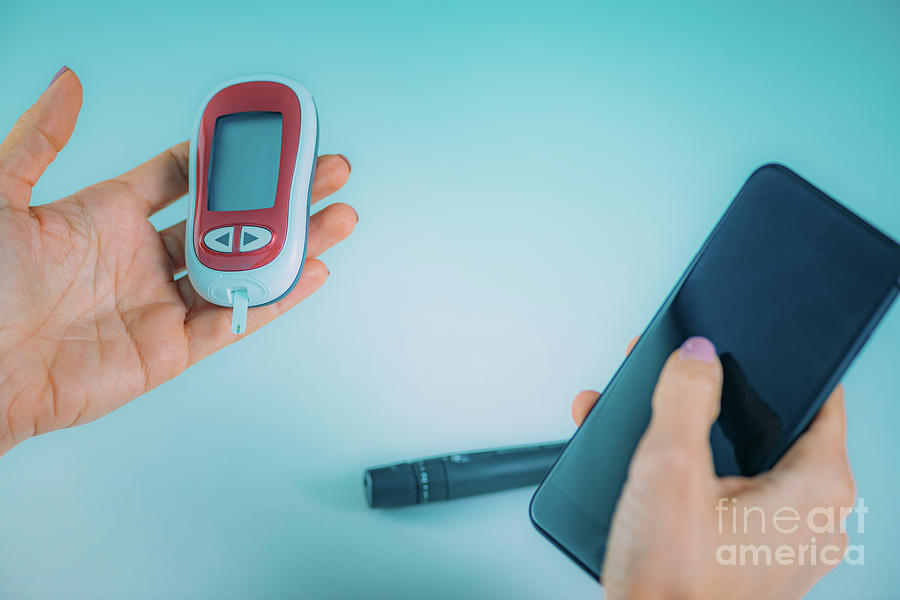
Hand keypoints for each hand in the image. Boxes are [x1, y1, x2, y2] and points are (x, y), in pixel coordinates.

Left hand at [0, 68, 356, 455]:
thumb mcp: (2, 195)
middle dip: (280, 198)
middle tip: (321, 175)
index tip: (263, 140)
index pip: (183, 178)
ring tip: (336, 219)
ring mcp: (161, 303)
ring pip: (243, 266)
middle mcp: (142, 258)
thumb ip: (41, 137)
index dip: (225, 159)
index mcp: (108, 216)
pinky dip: (276, 297)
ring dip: (292, 243)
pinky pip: (236, 317)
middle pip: (229, 220)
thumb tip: (69, 83)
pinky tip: (309, 271)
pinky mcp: (173, 347)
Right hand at [571, 336, 855, 599]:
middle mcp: (811, 519)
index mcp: (816, 491)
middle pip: (770, 429)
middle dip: (714, 399)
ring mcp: (781, 542)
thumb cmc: (672, 586)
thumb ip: (686, 398)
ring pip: (742, 462)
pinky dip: (691, 476)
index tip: (740, 351)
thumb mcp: (669, 469)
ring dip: (691, 437)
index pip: (820, 399)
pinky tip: (645, 469)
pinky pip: (729, 496)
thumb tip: (698, 356)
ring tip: (645, 425)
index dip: (775, 366)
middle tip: (676, 383)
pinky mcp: (750, 555)